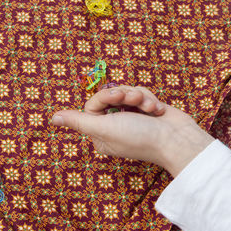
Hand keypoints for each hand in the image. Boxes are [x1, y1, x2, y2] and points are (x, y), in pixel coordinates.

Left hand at [52, 86, 214, 176]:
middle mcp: (114, 126)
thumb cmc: (140, 136)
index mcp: (101, 134)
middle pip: (109, 96)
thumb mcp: (104, 128)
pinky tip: (157, 110)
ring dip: (139, 96)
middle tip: (133, 99)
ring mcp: (132, 118)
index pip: (93, 105)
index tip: (116, 98)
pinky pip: (140, 93)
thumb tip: (53, 118)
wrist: (177, 138)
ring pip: (126, 92)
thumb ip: (79, 121)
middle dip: (124, 94)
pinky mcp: (146, 111)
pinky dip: (149, 99)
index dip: (104, 97)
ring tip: (150, 107)